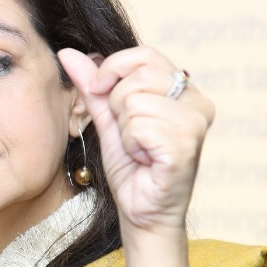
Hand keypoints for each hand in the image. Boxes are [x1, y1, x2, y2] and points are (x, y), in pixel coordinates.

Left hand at [57, 46, 213, 239]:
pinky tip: (145, 160)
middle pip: (139, 76)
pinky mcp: (187, 145)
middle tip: (130, 135)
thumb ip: (93, 87)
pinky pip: (140, 127)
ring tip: (139, 150)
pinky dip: (131, 145)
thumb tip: (68, 53)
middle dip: (118, 105)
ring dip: (125, 130)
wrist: (143, 213)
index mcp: (186, 90)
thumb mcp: (108, 120)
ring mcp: (196, 123)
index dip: (113, 70)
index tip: (101, 93)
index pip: (145, 55)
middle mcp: (198, 102)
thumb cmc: (133, 169)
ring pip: (136, 102)